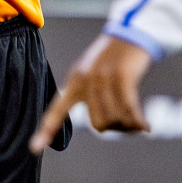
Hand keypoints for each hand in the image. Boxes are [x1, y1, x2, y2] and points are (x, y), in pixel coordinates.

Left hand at [29, 34, 152, 153]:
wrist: (130, 33)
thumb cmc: (114, 58)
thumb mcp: (95, 73)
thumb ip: (92, 96)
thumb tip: (103, 126)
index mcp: (75, 81)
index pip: (57, 109)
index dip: (46, 130)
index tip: (34, 149)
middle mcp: (86, 80)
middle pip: (98, 124)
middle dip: (115, 129)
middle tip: (128, 125)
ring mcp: (103, 77)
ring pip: (114, 119)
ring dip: (129, 125)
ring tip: (138, 122)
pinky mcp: (122, 75)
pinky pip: (129, 110)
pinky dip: (139, 122)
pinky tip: (147, 127)